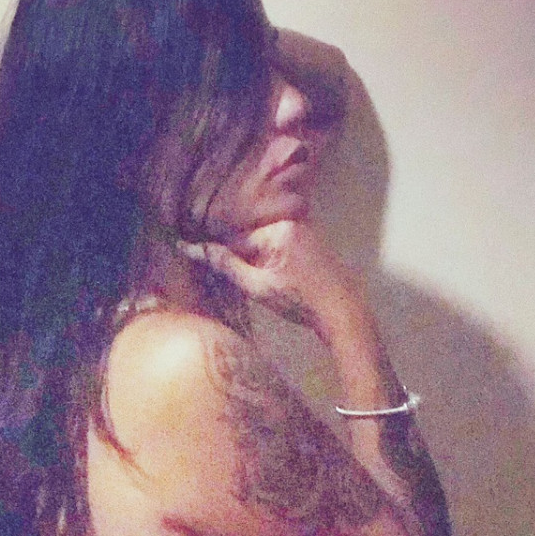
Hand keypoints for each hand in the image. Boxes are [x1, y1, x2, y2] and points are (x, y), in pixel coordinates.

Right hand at [180, 221, 368, 337]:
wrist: (342, 311)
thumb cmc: (301, 301)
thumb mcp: (258, 287)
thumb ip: (228, 267)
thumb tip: (199, 251)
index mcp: (277, 230)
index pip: (237, 242)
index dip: (220, 256)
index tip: (192, 255)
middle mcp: (291, 224)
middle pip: (252, 242)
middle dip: (241, 261)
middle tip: (235, 284)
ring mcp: (305, 232)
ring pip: (267, 247)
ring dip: (257, 264)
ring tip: (259, 287)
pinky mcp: (313, 244)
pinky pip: (282, 250)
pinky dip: (273, 264)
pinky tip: (277, 284)